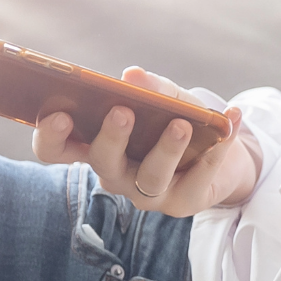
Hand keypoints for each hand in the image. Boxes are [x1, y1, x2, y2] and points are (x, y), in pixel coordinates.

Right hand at [34, 68, 260, 216]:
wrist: (220, 152)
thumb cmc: (177, 121)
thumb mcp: (167, 99)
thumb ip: (151, 88)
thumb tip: (132, 75)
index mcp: (98, 146)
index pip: (57, 150)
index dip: (50, 136)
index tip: (57, 113)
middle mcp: (116, 174)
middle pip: (102, 163)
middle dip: (111, 137)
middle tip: (122, 111)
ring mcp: (147, 195)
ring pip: (149, 179)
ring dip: (166, 149)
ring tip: (182, 124)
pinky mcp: (183, 204)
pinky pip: (197, 180)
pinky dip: (217, 150)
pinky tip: (230, 121)